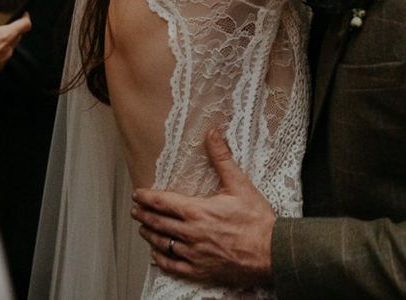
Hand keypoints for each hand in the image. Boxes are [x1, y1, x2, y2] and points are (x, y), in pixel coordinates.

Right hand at [0, 6, 30, 83]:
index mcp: (5, 36)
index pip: (25, 25)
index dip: (25, 17)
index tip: (24, 14)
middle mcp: (8, 50)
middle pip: (17, 36)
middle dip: (12, 29)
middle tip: (3, 26)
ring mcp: (3, 62)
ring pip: (8, 48)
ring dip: (2, 43)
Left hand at [132, 128, 274, 286]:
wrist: (270, 252)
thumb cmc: (257, 220)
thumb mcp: (240, 184)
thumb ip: (222, 158)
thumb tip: (212, 134)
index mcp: (198, 212)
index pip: (164, 203)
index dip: (147, 197)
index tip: (138, 194)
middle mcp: (191, 234)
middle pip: (158, 223)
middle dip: (144, 215)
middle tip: (135, 210)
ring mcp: (194, 254)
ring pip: (163, 244)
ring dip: (149, 235)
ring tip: (142, 229)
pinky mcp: (200, 271)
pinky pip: (173, 265)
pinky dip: (161, 259)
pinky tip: (157, 255)